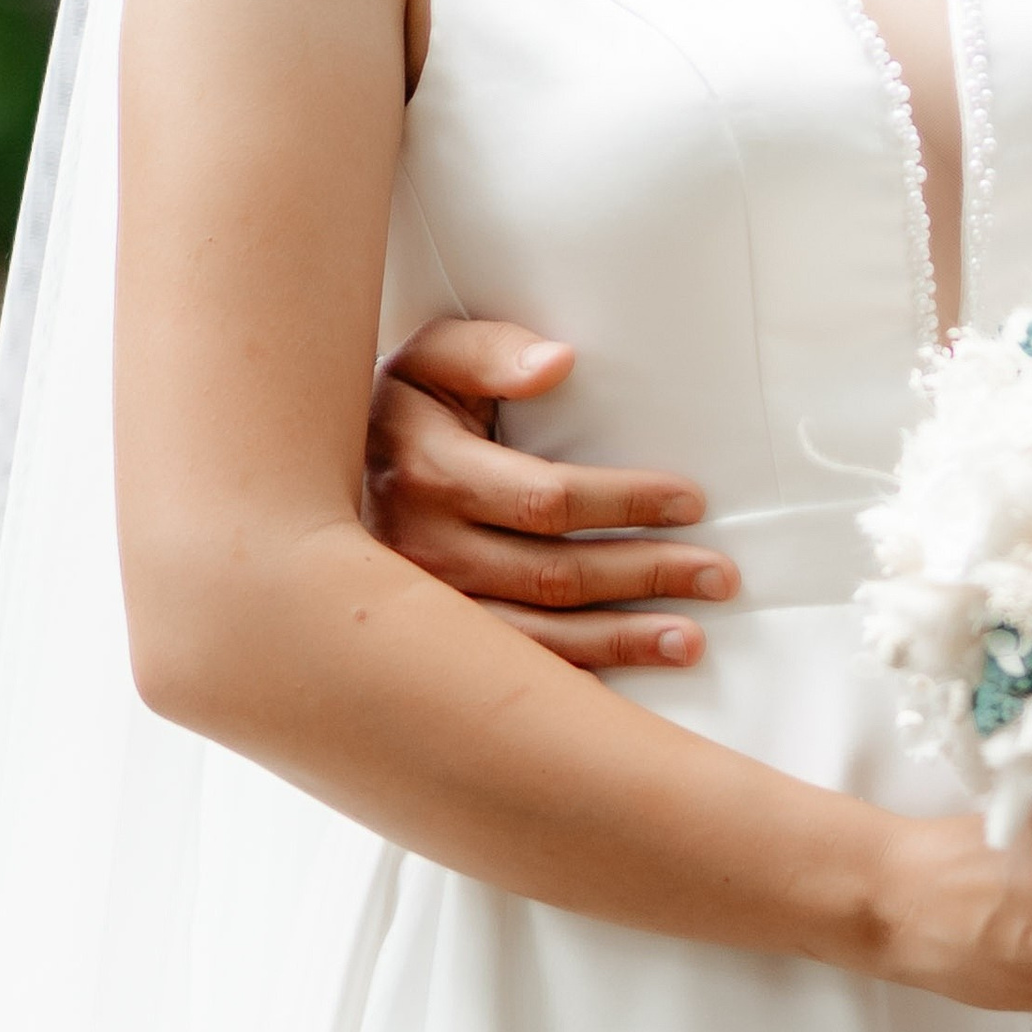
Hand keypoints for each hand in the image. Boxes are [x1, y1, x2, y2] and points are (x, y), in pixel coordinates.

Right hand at [365, 318, 736, 669]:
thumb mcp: (431, 358)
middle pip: (555, 574)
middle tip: (719, 576)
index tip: (690, 501)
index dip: (625, 502)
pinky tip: (627, 679)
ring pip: (538, 640)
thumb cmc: (402, 411)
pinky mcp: (427, 649)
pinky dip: (577, 680)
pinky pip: (511, 675)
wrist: (311, 482)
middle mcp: (418, 550)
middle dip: (646, 574)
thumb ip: (490, 351)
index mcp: (426, 472)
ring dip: (623, 641)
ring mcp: (422, 610)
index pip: (546, 499)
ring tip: (692, 639)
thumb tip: (559, 362)